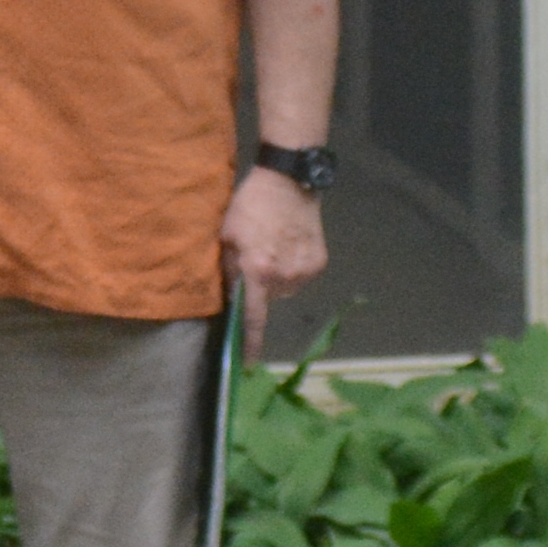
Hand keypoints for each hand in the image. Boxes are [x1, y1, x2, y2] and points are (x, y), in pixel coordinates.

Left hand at [220, 168, 327, 343]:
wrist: (289, 181)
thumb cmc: (250, 205)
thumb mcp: (227, 236)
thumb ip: (228, 270)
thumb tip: (230, 297)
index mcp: (258, 271)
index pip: (254, 317)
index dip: (250, 343)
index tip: (248, 365)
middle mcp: (285, 277)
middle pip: (268, 299)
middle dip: (259, 288)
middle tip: (255, 261)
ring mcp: (305, 270)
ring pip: (285, 289)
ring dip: (276, 278)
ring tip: (273, 248)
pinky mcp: (319, 261)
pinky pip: (300, 277)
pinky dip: (292, 269)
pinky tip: (288, 245)